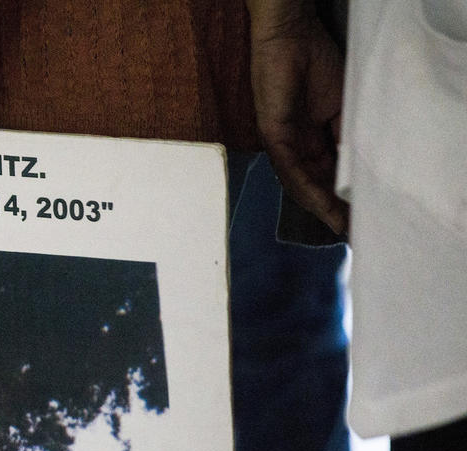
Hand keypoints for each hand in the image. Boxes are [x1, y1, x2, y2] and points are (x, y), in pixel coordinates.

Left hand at [249, 5, 347, 235]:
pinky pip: (290, 168)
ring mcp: (281, 143)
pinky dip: (307, 187)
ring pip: (300, 184)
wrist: (291, 36)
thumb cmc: (314, 64)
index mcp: (308, 141)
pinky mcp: (273, 134)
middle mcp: (292, 148)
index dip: (341, 199)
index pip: (325, 177)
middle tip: (352, 233)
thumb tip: (357, 169)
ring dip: (321, 207)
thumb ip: (345, 138)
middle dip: (332, 211)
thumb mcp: (340, 108)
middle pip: (312, 187)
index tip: (359, 219)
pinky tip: (321, 204)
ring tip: (341, 226)